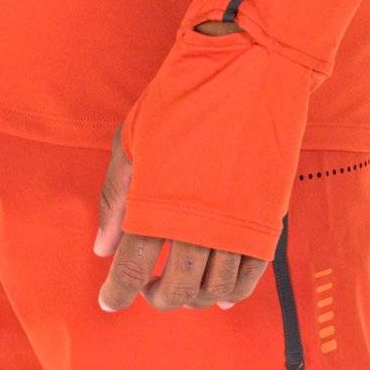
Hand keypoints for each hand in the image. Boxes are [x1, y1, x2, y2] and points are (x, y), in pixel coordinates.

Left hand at [94, 23, 269, 312]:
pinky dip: (233, 291)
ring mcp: (238, 224)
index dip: (119, 292)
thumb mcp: (133, 140)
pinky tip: (220, 292)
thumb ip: (115, 198)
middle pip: (177, 288)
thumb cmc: (181, 97)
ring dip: (194, 297)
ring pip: (214, 289)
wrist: (245, 68)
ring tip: (181, 287)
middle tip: (147, 289)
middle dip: (158, 297)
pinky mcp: (267, 219)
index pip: (133, 269)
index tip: (109, 301)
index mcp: (159, 203)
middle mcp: (200, 223)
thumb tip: (102, 246)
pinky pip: (250, 275)